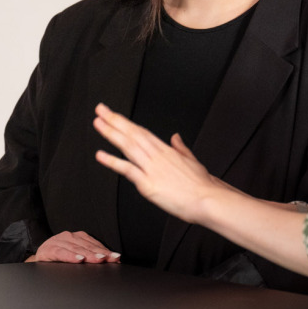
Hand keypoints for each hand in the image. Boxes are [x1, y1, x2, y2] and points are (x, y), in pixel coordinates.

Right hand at [27, 231, 121, 263]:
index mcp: (77, 237)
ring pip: (76, 248)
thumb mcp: (75, 256)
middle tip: (110, 258)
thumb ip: (90, 258)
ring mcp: (58, 241)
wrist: (40, 258)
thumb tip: (112, 262)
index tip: (116, 257)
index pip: (94, 244)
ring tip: (98, 259)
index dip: (105, 251)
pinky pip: (61, 252)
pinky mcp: (49, 249)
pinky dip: (71, 256)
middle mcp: (69, 236)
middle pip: (87, 246)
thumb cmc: (59, 258)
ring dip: (88, 254)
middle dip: (100, 253)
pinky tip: (79, 259)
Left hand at [92, 103, 224, 224]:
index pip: (142, 132)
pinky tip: (100, 155)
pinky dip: (113, 162)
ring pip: (128, 146)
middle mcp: (157, 156)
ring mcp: (152, 169)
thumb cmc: (203, 185)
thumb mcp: (193, 160)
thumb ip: (181, 148)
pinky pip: (128, 170)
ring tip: (98, 123)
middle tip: (100, 109)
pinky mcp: (148, 184)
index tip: (114, 114)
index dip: (126, 123)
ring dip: (111, 134)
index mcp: (167, 151)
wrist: (209, 200)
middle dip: (115, 121)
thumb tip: (175, 137)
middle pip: (132, 134)